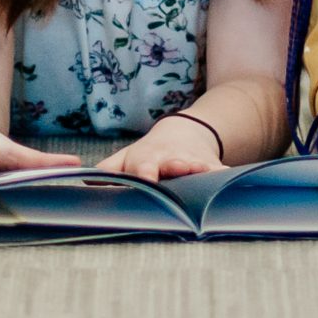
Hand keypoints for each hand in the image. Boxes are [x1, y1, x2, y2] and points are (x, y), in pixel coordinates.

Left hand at [97, 116, 225, 181]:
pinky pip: (222, 173)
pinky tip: (233, 179)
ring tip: (207, 170)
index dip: (143, 175)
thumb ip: (107, 171)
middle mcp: (170, 160)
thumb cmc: (148, 155)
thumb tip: (84, 183)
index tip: (145, 181)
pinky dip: (227, 176)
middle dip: (176, 166)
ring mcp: (194, 163)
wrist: (184, 135)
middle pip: (173, 164)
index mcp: (146, 159)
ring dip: (202, 169)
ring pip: (200, 167)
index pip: (142, 168)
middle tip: (178, 168)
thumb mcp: (125, 159)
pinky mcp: (214, 168)